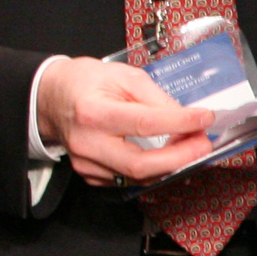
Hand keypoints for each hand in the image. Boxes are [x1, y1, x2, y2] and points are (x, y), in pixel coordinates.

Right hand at [37, 55, 215, 187]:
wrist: (51, 98)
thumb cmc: (86, 82)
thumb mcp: (124, 76)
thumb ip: (155, 97)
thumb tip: (186, 118)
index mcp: (93, 112)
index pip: (145, 123)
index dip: (180, 123)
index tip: (204, 118)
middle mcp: (87, 143)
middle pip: (140, 164)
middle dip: (180, 157)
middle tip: (203, 144)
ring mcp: (86, 164)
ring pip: (137, 177)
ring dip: (169, 165)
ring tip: (189, 147)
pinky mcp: (89, 175)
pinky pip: (127, 180)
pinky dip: (151, 170)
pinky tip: (164, 156)